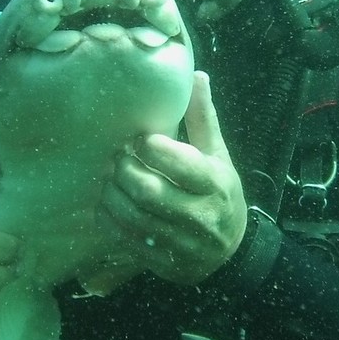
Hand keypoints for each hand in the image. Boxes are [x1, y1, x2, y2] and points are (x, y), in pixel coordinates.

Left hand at [99, 71, 246, 284]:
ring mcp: (182, 244)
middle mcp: (201, 216)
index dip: (150, 147)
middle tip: (116, 159)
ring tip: (109, 180)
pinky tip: (107, 205)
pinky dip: (109, 221)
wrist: (231, 253)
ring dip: (112, 196)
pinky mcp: (164, 264)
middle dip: (124, 171)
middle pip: (149, 191)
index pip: (180, 163)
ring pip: (133, 218)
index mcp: (216, 184)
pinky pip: (126, 241)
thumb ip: (203, 119)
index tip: (139, 139)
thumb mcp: (218, 156)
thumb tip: (196, 75)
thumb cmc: (220, 194)